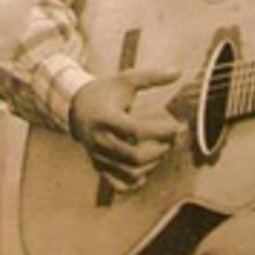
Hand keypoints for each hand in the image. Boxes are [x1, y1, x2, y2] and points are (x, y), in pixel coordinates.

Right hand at [69, 68, 180, 190]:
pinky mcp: (99, 165)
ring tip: (162, 150)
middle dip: (160, 150)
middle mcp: (99, 139)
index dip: (159, 131)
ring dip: (152, 165)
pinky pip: (118, 184)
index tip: (175, 125)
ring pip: (129, 172)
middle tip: (172, 139)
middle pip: (134, 156)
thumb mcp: (125, 80)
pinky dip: (135, 182)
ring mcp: (98, 155)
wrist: (75, 107)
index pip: (134, 130)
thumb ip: (151, 76)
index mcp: (105, 118)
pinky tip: (147, 170)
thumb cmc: (106, 92)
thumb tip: (179, 71)